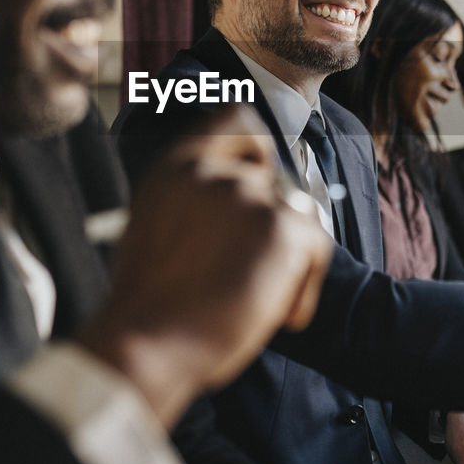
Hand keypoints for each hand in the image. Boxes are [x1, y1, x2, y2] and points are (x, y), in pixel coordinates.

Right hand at [79, 107, 333, 427]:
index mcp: (177, 165)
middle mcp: (213, 169)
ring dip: (287, 258)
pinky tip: (282, 317)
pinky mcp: (281, 225)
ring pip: (297, 215)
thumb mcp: (155, 225)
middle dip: (271, 226)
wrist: (147, 344)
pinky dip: (305, 284)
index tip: (260, 179)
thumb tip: (235, 203)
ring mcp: (249, 194)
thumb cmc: (149, 303)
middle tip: (253, 270)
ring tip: (263, 301)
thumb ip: (194, 198)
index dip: (258, 148)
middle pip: (275, 181)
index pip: (236, 119)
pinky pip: (316, 246)